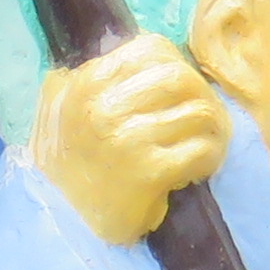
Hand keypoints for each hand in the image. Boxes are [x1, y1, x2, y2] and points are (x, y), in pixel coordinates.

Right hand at [29, 36, 225, 244]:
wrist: (62, 223)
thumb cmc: (66, 163)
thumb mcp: (57, 107)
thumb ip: (82, 75)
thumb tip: (124, 46)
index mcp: (88, 84)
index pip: (152, 49)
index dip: (175, 65)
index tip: (177, 90)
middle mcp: (106, 107)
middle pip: (182, 78)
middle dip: (201, 96)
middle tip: (202, 118)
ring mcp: (130, 139)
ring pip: (200, 112)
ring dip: (212, 130)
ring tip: (203, 143)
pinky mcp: (151, 172)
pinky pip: (202, 149)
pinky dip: (210, 157)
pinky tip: (198, 168)